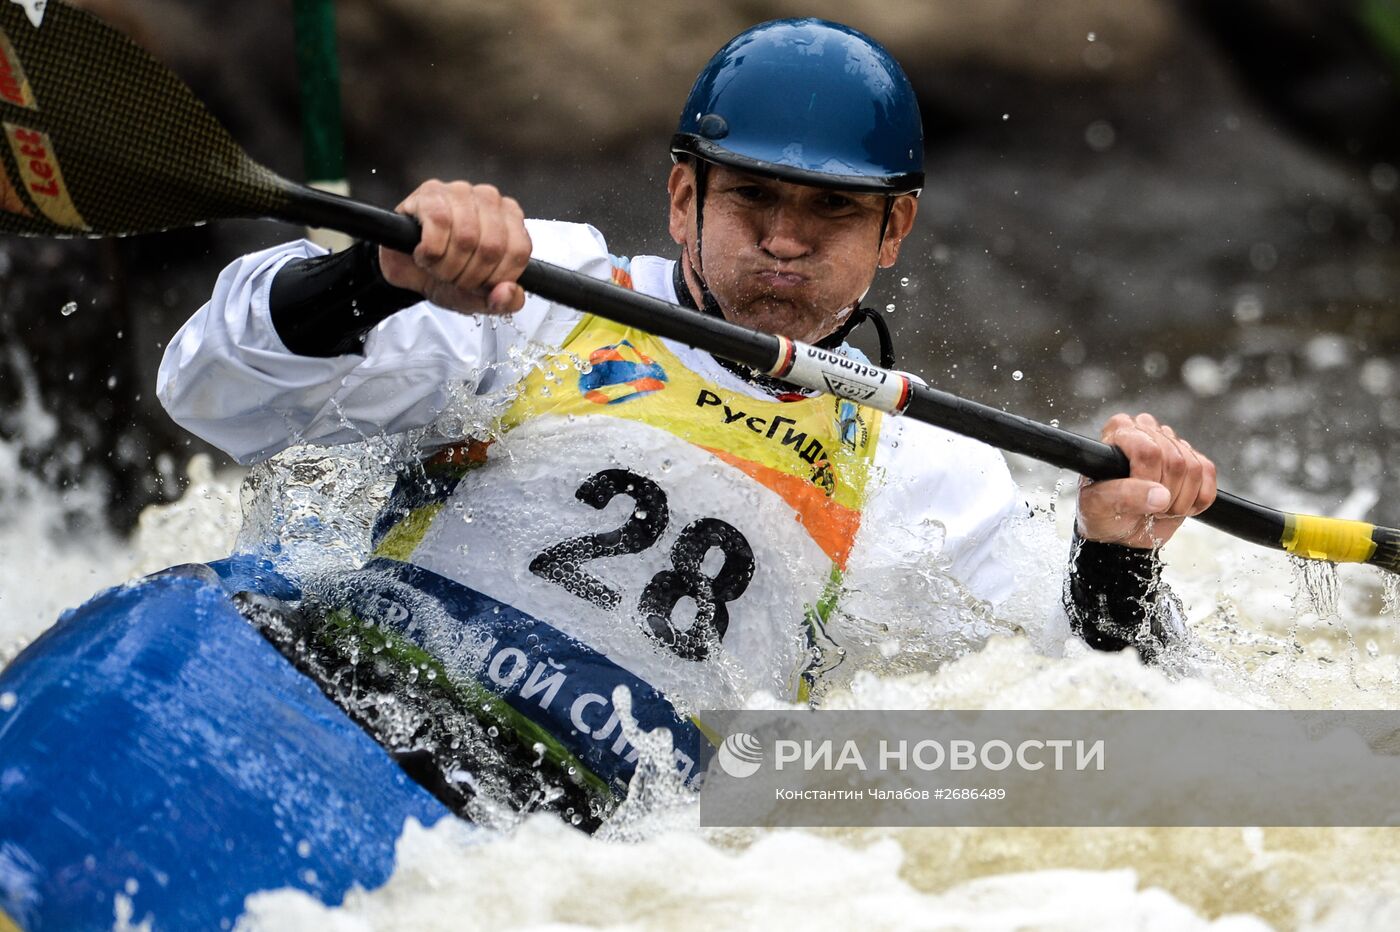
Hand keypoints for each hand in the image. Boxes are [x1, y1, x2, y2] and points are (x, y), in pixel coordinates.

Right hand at [378, 179, 530, 314]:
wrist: (408, 269)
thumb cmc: (448, 274)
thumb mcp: (481, 297)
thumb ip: (505, 302)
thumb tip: (508, 292)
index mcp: (511, 220)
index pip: (518, 252)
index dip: (494, 278)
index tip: (477, 285)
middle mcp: (490, 200)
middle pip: (492, 247)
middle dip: (468, 276)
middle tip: (452, 278)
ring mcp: (461, 192)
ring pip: (466, 236)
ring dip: (447, 266)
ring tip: (437, 267)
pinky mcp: (431, 192)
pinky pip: (439, 223)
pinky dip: (429, 251)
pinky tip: (424, 254)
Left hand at [1077, 413, 1217, 548]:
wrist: (1119, 531)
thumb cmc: (1102, 513)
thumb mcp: (1099, 506)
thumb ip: (1124, 496)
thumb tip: (1160, 495)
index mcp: (1119, 431)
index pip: (1149, 450)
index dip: (1149, 480)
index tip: (1137, 499)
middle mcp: (1147, 431)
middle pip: (1175, 461)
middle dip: (1164, 495)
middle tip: (1146, 508)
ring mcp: (1173, 444)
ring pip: (1195, 469)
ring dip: (1179, 501)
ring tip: (1158, 508)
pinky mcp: (1194, 460)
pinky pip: (1209, 476)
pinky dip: (1197, 500)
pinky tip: (1176, 506)